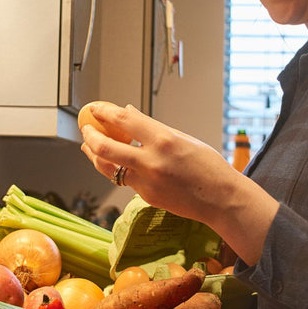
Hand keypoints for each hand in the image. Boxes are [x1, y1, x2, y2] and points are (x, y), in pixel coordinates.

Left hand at [79, 103, 278, 265]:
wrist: (221, 200)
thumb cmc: (209, 167)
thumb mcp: (184, 138)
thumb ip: (154, 128)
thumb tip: (130, 113)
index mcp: (164, 140)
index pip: (124, 121)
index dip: (105, 112)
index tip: (95, 108)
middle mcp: (152, 162)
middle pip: (106, 147)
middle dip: (90, 135)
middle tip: (86, 128)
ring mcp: (147, 182)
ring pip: (108, 168)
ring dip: (94, 155)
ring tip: (87, 146)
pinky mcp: (146, 196)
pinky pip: (124, 180)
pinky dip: (115, 169)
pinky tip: (111, 161)